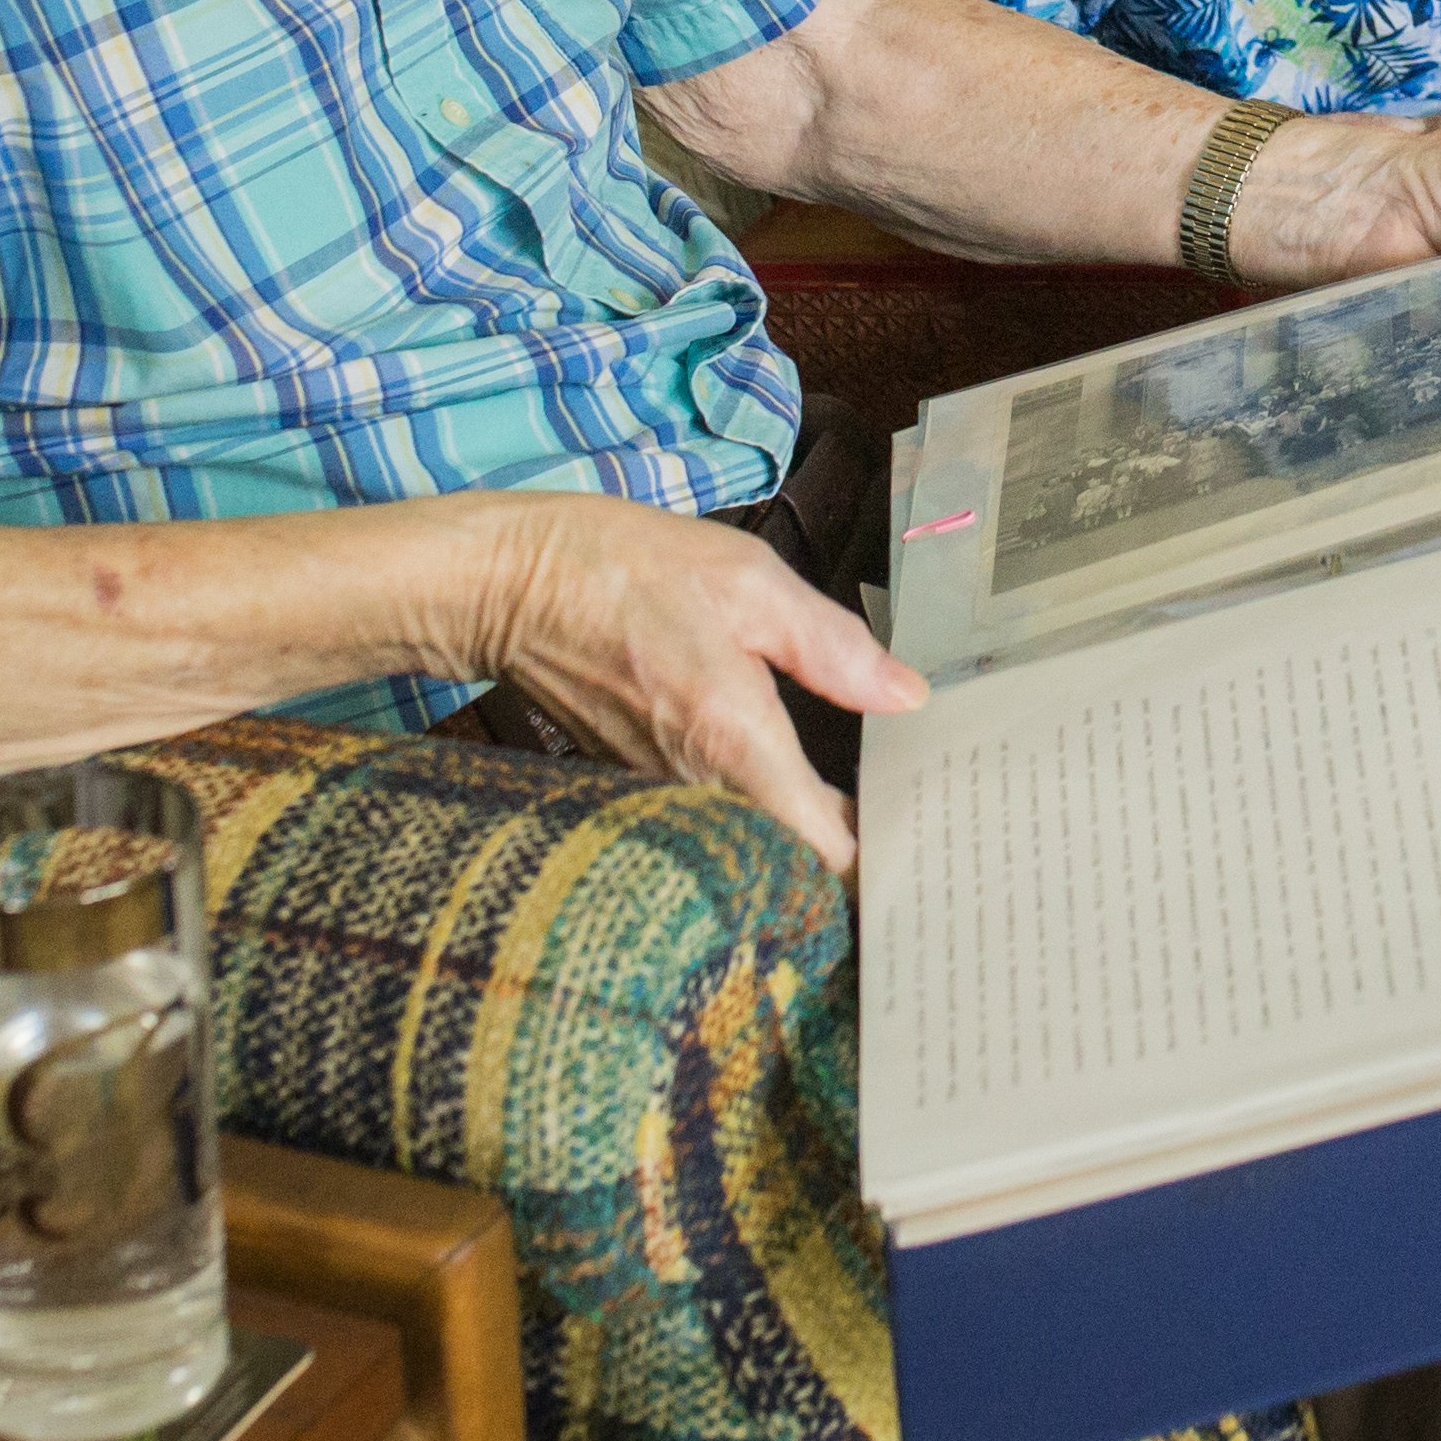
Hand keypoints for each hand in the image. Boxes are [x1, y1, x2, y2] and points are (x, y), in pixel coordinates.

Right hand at [469, 499, 926, 874]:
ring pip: (758, 853)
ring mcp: (664, 800)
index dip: (881, 867)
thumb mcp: (748, 580)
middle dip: (860, 864)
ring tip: (891, 819)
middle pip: (794, 869)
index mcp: (735, 740)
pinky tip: (817, 795)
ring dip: (815, 844)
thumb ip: (833, 646)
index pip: (822, 854)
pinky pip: (722, 828)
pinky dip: (770, 823)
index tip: (929, 849)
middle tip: (928, 837)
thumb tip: (908, 696)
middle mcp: (698, 790)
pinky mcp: (643, 791)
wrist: (511, 587)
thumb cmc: (625, 572)